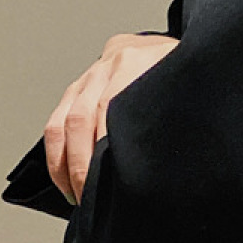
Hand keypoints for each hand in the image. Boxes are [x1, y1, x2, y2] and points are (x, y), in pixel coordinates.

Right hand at [45, 32, 179, 204]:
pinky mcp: (75, 88)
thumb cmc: (182, 74)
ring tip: (76, 196)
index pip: (109, 107)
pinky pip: (55, 123)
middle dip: (82, 164)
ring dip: (63, 164)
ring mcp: (87, 77)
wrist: (163, 45)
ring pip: (61, 123)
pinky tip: (66, 179)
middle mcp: (106, 67)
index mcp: (136, 63)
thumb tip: (181, 159)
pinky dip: (56, 155)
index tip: (112, 179)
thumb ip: (179, 113)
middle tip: (91, 197)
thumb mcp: (187, 86)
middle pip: (81, 118)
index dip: (106, 145)